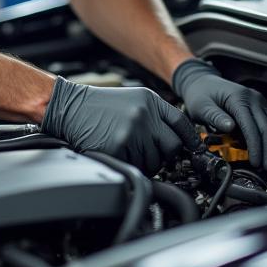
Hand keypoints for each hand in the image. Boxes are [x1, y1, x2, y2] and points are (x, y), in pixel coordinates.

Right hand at [41, 77, 198, 174]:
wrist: (70, 106)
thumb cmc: (99, 105)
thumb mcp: (133, 99)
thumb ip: (156, 115)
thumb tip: (178, 139)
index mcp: (150, 100)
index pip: (182, 123)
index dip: (191, 140)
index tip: (195, 150)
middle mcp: (144, 115)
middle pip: (173, 146)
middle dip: (165, 154)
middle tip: (151, 151)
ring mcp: (132, 132)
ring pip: (155, 162)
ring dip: (146, 162)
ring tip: (128, 149)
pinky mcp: (119, 148)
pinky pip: (136, 167)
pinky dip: (130, 165)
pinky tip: (119, 152)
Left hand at [172, 58, 266, 171]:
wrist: (203, 83)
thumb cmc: (200, 95)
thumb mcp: (201, 107)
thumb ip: (215, 117)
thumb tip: (230, 127)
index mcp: (238, 97)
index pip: (251, 125)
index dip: (255, 146)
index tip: (256, 163)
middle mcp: (253, 97)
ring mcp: (260, 101)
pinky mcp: (262, 106)